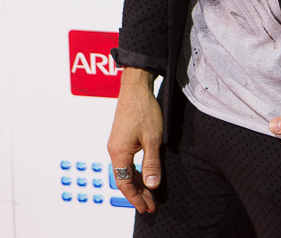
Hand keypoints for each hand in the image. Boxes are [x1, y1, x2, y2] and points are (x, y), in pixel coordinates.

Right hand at [107, 67, 163, 212]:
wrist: (136, 86)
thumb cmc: (144, 109)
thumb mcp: (152, 138)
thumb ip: (152, 162)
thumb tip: (152, 185)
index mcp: (118, 153)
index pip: (125, 183)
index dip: (136, 198)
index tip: (146, 208)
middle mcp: (114, 150)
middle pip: (125, 179)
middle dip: (139, 193)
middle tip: (151, 205)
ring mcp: (117, 143)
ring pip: (126, 170)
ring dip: (138, 182)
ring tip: (150, 193)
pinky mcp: (121, 137)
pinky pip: (127, 161)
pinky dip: (136, 170)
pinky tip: (145, 174)